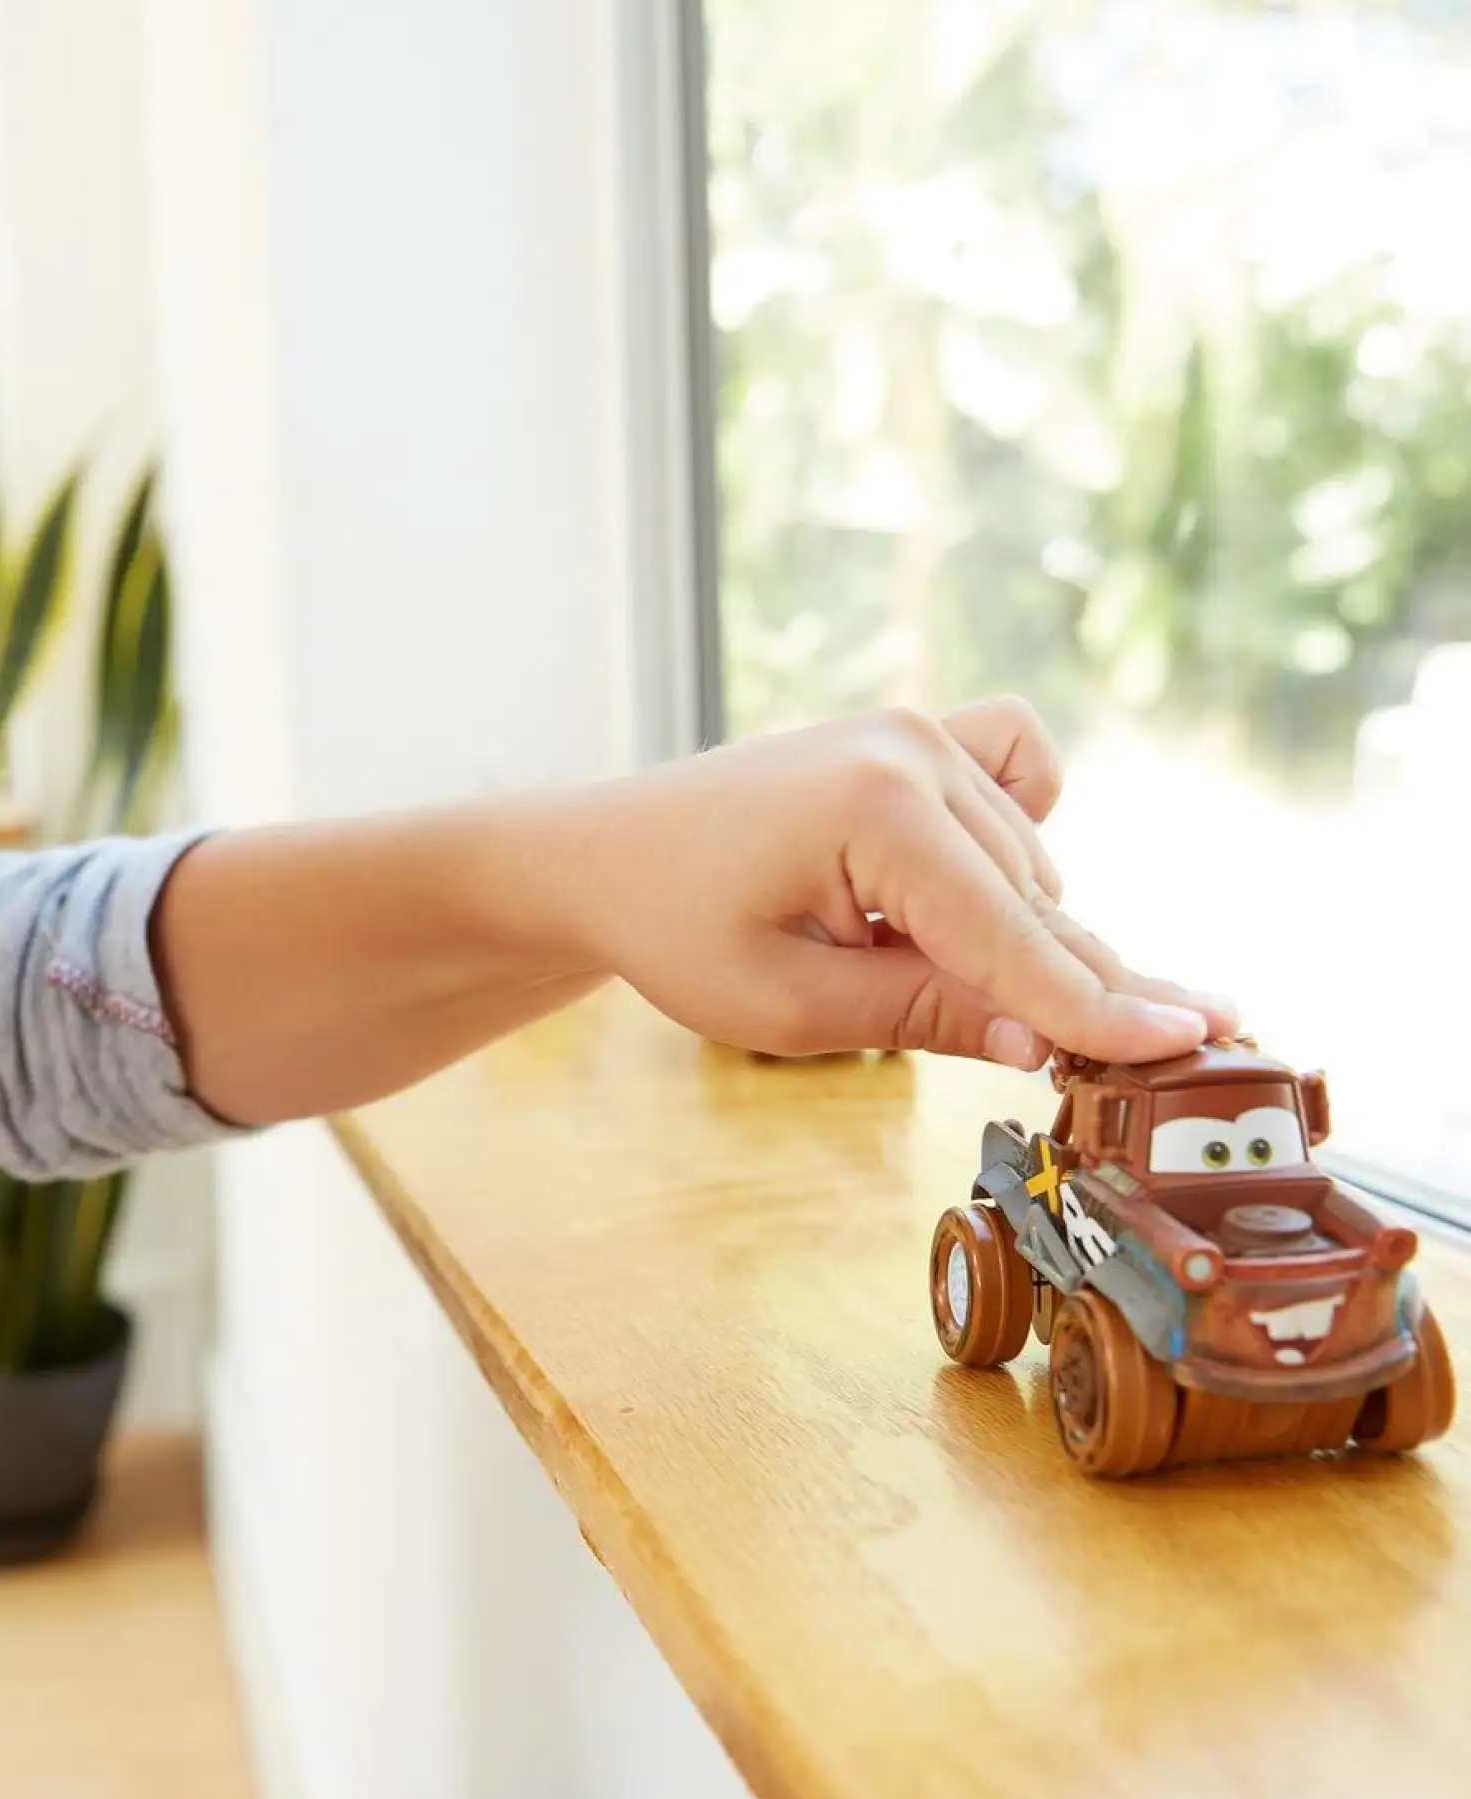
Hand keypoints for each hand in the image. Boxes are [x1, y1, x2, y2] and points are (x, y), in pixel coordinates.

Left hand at [536, 698, 1230, 1067]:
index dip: (1097, 1008)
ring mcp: (918, 732)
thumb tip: (1049, 1042)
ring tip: (879, 960)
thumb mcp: (792, 1005)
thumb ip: (928, 1014)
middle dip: (1047, 988)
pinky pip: (1019, 777)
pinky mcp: (916, 734)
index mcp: (878, 808)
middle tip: (1078, 1066)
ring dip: (996, 935)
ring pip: (1027, 871)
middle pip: (1033, 908)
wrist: (606, 856)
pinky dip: (1012, 838)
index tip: (1191, 1046)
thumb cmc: (676, 931)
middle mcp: (914, 750)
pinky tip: (956, 887)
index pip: (1012, 936)